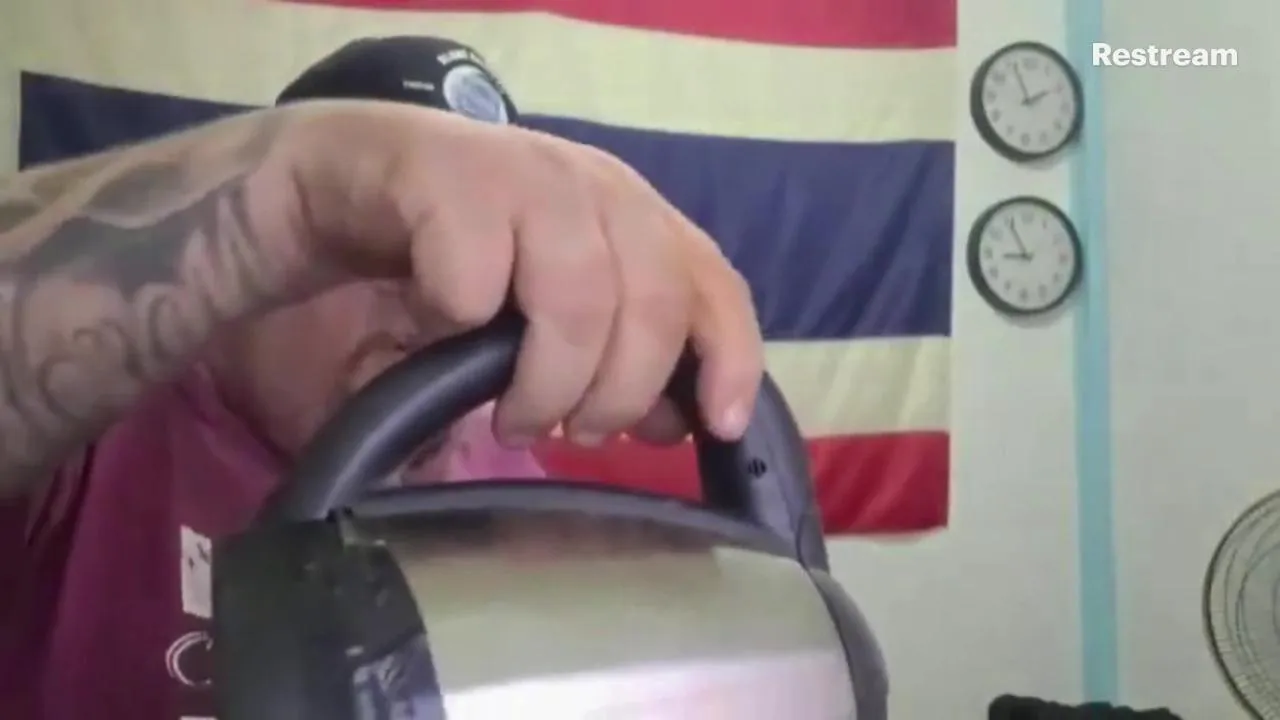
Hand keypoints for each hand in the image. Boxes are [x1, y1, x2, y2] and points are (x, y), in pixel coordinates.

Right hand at [271, 100, 762, 446]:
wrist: (326, 182)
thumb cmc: (444, 260)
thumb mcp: (538, 320)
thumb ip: (610, 360)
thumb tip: (672, 421)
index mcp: (628, 216)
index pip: (713, 283)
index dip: (728, 358)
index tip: (713, 429)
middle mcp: (590, 185)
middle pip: (656, 299)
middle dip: (622, 390)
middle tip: (576, 434)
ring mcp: (520, 172)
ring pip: (580, 293)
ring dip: (549, 379)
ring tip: (513, 416)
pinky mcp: (443, 172)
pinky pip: (477, 274)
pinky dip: (459, 322)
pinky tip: (437, 329)